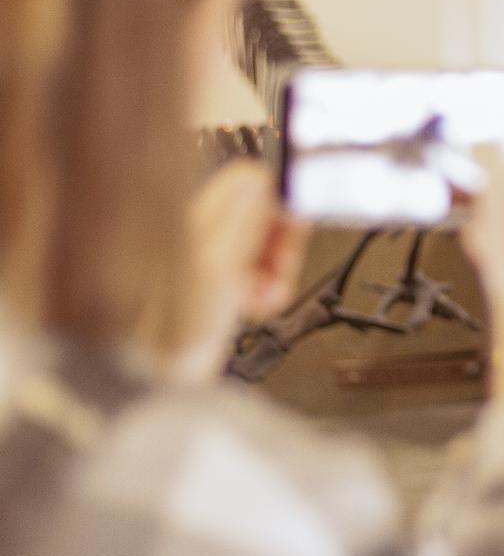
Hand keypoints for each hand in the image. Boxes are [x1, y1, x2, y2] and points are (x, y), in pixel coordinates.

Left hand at [181, 161, 309, 381]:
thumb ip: (241, 221)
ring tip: (266, 294)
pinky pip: (263, 276)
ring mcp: (217, 261)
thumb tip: (260, 177)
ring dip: (279, 273)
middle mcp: (208, 234)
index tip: (295, 227)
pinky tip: (257, 305)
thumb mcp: (215, 267)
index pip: (252, 182)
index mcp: (199, 217)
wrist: (156, 378)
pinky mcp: (226, 287)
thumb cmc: (169, 329)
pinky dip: (270, 292)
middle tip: (280, 269)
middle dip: (283, 244)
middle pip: (266, 215)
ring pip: (269, 247)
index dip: (280, 202)